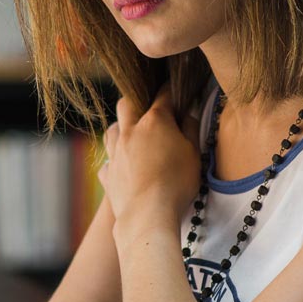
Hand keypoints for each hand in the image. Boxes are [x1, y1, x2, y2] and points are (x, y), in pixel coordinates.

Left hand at [99, 85, 202, 236]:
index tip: (175, 86)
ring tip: (133, 135)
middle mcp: (129, 132)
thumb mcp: (194, 153)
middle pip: (126, 103)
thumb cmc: (176, 184)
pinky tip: (124, 166)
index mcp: (154, 122)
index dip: (171, 88)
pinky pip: (108, 161)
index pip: (163, 95)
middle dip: (137, 99)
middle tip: (148, 105)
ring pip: (112, 129)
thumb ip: (190, 129)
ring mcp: (115, 153)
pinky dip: (115, 160)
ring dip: (122, 128)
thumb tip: (187, 113)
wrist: (147, 215)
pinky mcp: (108, 174)